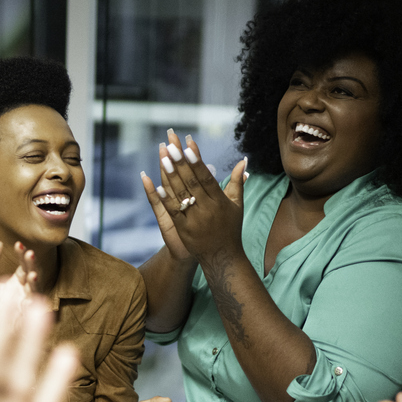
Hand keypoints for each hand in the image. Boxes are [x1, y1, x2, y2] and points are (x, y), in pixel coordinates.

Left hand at [0, 240, 37, 343]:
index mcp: (12, 284)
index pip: (22, 265)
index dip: (22, 254)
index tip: (17, 245)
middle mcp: (21, 294)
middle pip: (32, 275)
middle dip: (32, 265)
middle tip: (28, 253)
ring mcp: (24, 307)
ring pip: (36, 290)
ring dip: (35, 281)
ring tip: (31, 272)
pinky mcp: (24, 321)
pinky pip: (32, 310)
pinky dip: (34, 300)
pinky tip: (31, 292)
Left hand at [141, 130, 246, 264]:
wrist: (222, 257)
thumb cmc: (230, 228)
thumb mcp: (237, 205)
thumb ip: (237, 181)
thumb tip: (244, 159)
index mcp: (220, 201)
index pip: (207, 176)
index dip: (197, 160)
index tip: (189, 144)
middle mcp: (208, 209)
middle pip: (192, 183)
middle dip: (181, 163)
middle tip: (171, 146)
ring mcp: (195, 220)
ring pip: (182, 195)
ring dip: (172, 177)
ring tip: (163, 159)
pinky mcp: (184, 229)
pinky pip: (174, 212)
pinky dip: (166, 199)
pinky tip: (158, 186)